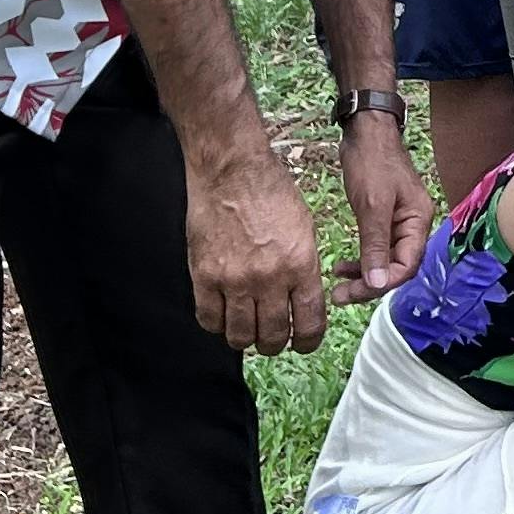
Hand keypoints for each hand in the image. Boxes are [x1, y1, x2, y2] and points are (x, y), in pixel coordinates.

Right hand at [183, 139, 327, 354]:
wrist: (231, 170)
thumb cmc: (271, 192)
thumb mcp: (305, 229)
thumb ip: (304, 270)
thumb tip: (302, 303)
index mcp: (300, 264)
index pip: (309, 324)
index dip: (307, 342)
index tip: (303, 343)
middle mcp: (268, 278)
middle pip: (272, 337)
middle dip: (276, 344)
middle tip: (272, 338)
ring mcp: (233, 280)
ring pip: (240, 337)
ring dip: (246, 339)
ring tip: (248, 330)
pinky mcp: (204, 276)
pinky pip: (209, 320)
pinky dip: (217, 325)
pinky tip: (223, 315)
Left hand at [336, 110, 433, 302]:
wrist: (366, 130)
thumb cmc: (372, 161)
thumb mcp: (372, 204)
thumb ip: (375, 244)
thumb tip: (377, 284)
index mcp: (418, 221)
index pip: (407, 265)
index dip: (383, 283)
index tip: (353, 291)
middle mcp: (413, 225)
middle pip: (397, 267)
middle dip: (370, 284)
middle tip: (340, 297)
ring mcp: (399, 221)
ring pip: (386, 260)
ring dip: (364, 275)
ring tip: (338, 286)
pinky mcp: (385, 217)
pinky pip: (377, 248)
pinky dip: (362, 260)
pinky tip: (343, 267)